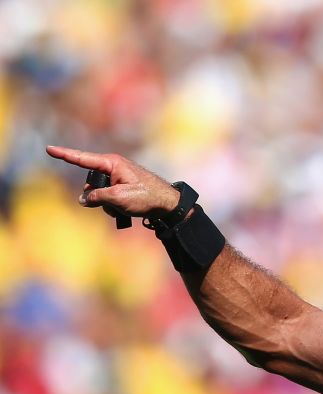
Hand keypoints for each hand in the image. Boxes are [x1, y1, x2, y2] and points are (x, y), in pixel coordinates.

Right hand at [45, 145, 180, 217]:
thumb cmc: (146, 197)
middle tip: (114, 203)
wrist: (168, 204)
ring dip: (106, 204)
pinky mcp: (121, 187)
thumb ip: (97, 197)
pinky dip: (112, 205)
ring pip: (99, 193)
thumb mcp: (118, 198)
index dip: (65, 155)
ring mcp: (118, 178)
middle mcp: (113, 167)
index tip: (49, 149)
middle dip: (96, 196)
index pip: (83, 159)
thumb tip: (84, 199)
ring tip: (124, 207)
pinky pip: (108, 197)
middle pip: (91, 183)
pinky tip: (124, 210)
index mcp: (112, 163)